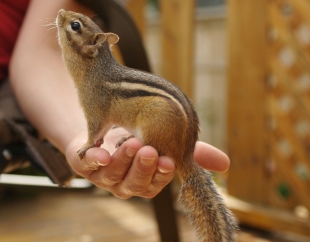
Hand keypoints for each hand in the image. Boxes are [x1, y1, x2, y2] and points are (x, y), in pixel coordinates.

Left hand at [66, 128, 229, 198]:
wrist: (101, 124)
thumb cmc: (137, 135)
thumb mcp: (165, 139)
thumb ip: (190, 151)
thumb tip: (226, 165)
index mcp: (145, 180)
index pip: (156, 183)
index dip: (162, 174)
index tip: (169, 160)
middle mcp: (124, 183)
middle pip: (135, 184)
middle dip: (142, 168)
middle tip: (149, 149)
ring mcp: (102, 176)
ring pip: (113, 175)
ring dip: (122, 160)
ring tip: (130, 141)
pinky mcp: (83, 164)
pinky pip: (86, 165)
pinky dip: (93, 158)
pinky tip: (99, 151)